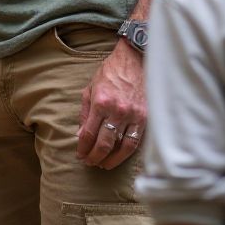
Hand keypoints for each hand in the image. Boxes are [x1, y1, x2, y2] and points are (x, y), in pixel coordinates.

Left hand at [76, 39, 145, 169]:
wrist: (133, 60)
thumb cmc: (110, 72)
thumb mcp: (91, 88)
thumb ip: (85, 112)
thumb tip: (80, 135)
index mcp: (101, 102)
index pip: (88, 134)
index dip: (83, 148)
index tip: (80, 155)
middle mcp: (117, 111)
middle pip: (104, 144)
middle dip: (94, 157)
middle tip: (89, 162)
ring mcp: (133, 115)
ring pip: (121, 147)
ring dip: (110, 159)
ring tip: (103, 164)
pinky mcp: (145, 117)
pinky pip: (135, 141)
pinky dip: (126, 153)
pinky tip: (119, 156)